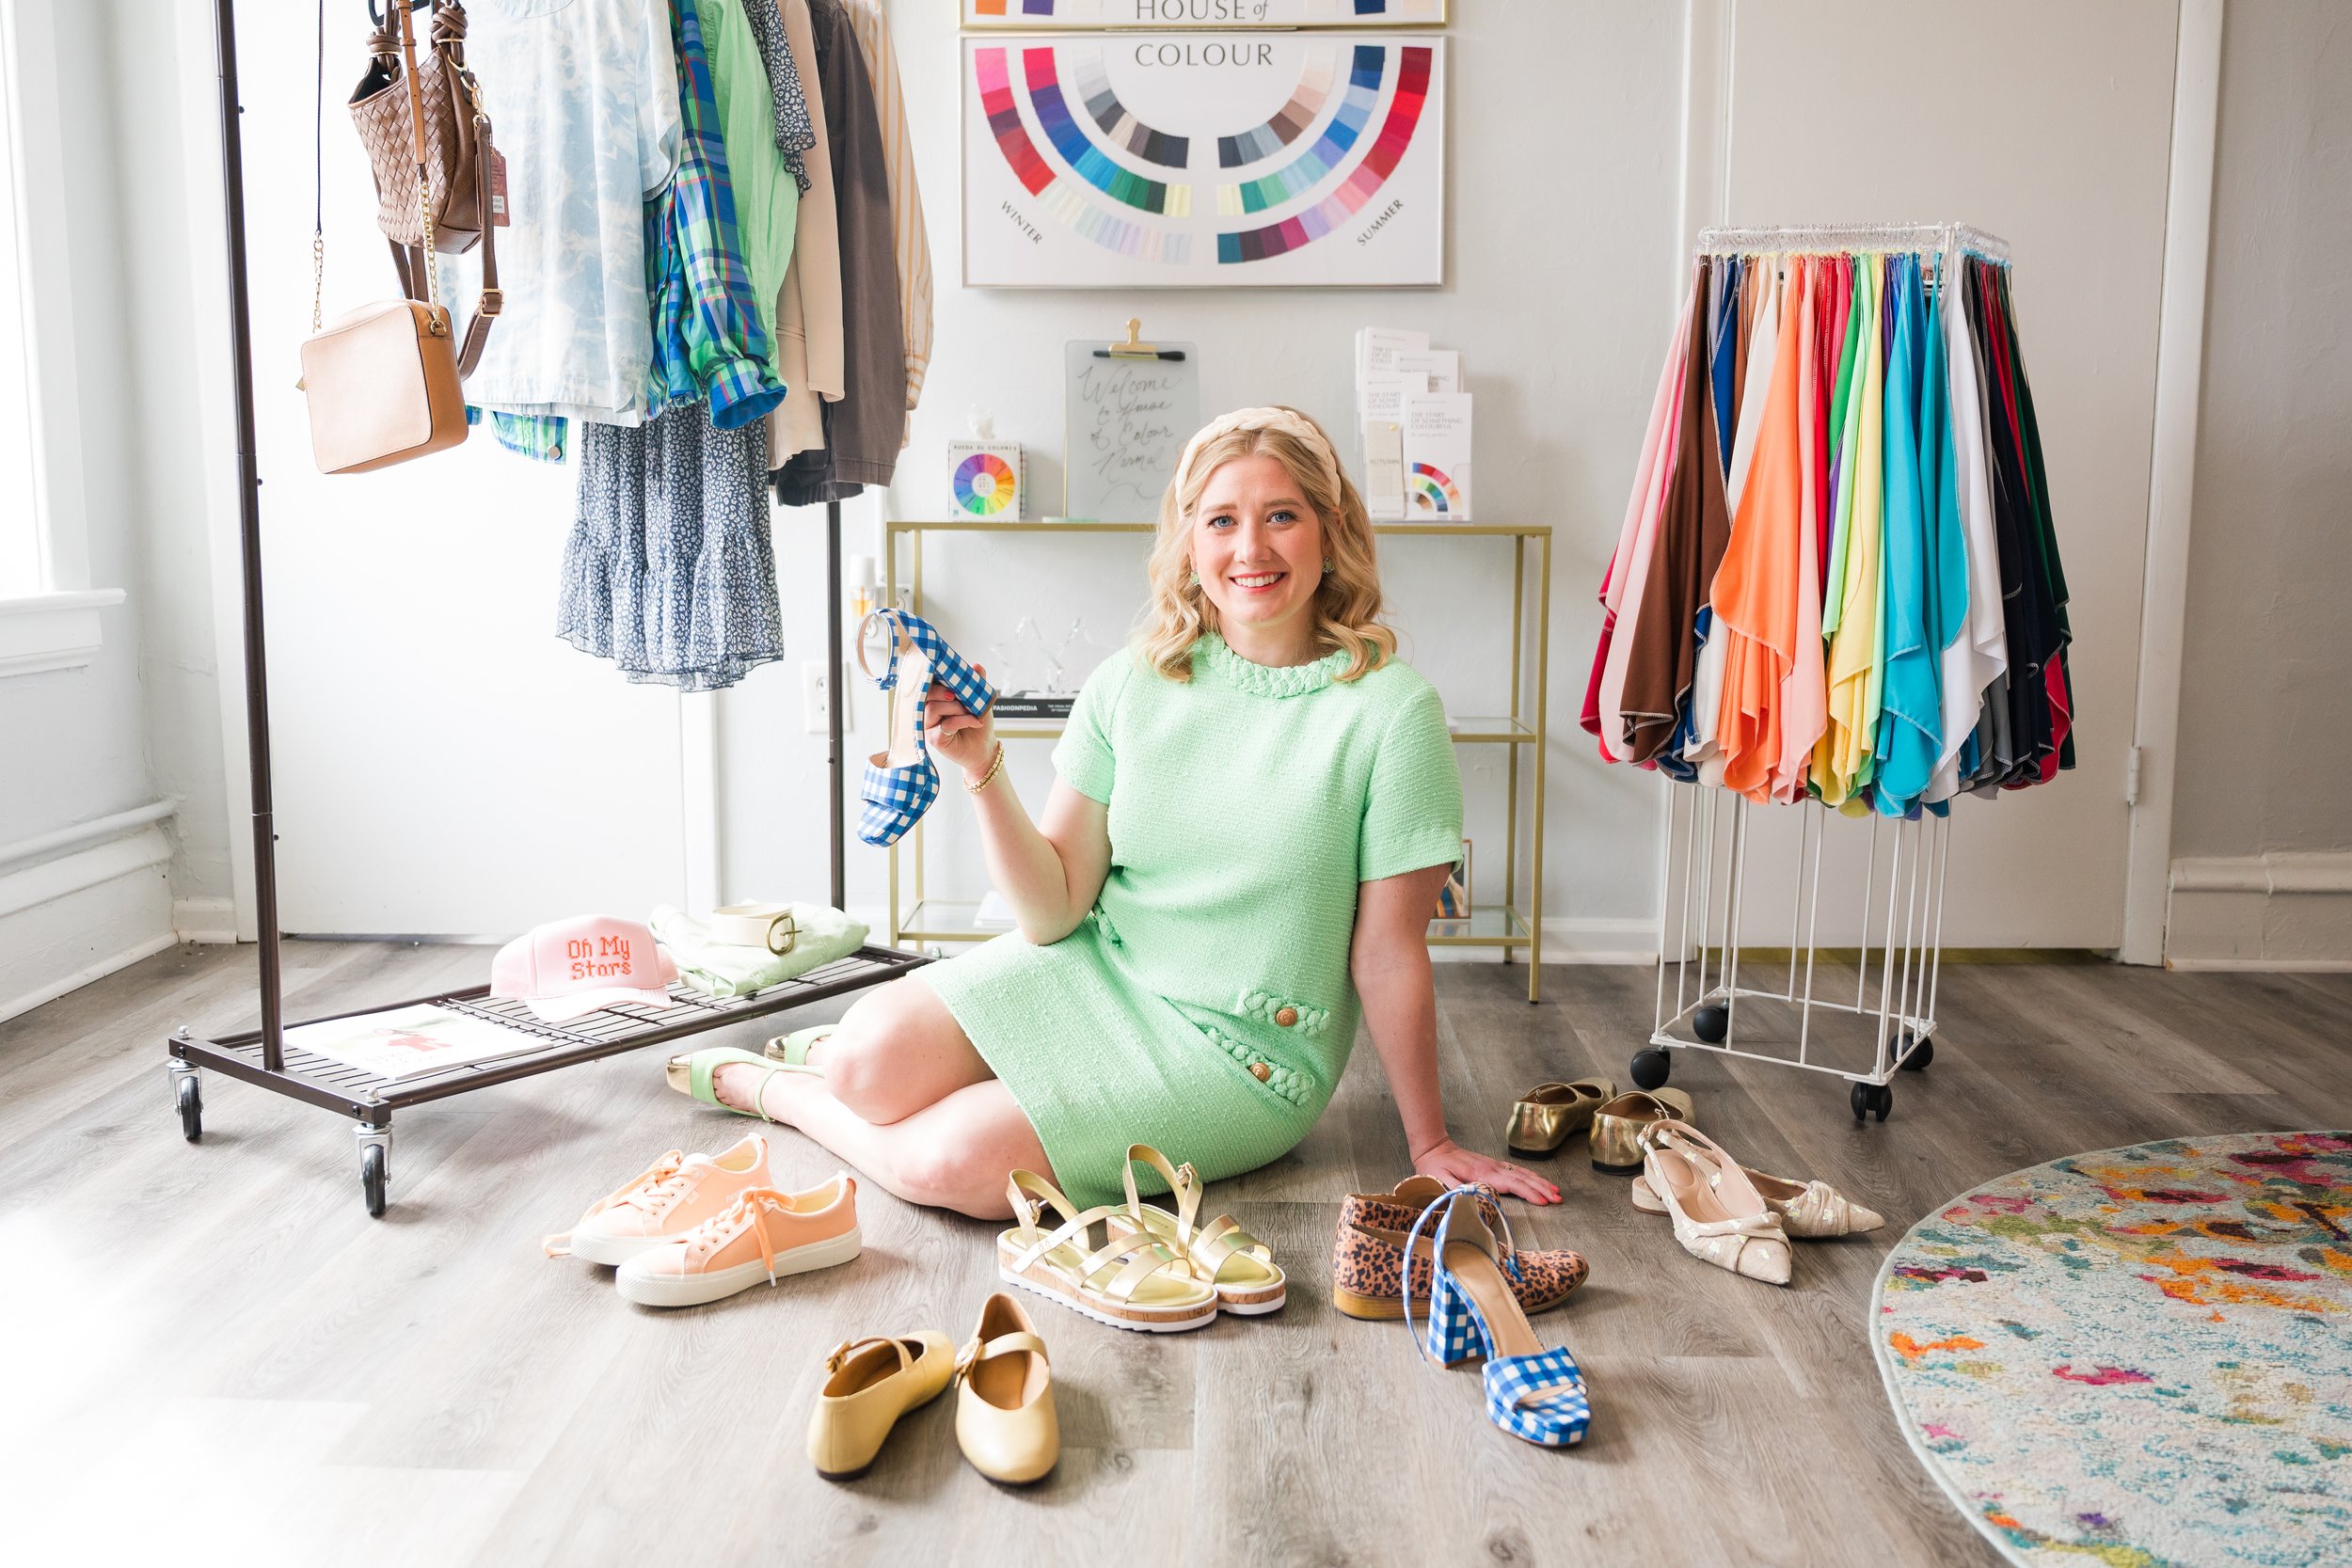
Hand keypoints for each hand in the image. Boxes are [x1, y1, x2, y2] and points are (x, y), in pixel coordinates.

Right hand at [924, 660, 995, 776]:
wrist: (984, 748)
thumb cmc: (977, 725)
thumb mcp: (980, 700)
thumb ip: (976, 683)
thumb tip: (976, 666)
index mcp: (935, 700)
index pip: (928, 684)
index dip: (933, 676)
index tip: (945, 672)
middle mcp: (928, 712)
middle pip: (926, 693)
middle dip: (944, 691)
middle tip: (958, 695)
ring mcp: (929, 726)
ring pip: (933, 708)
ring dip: (956, 707)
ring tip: (970, 712)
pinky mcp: (934, 739)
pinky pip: (946, 724)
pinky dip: (963, 720)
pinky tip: (975, 721)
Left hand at [1411, 1139, 1559, 1204]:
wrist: (1434, 1149)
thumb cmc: (1436, 1167)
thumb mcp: (1440, 1181)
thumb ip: (1457, 1189)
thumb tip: (1477, 1197)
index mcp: (1482, 1174)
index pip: (1511, 1184)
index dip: (1529, 1193)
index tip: (1543, 1201)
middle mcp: (1493, 1168)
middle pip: (1523, 1178)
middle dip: (1542, 1189)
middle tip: (1558, 1199)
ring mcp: (1495, 1165)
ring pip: (1523, 1173)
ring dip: (1540, 1182)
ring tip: (1556, 1192)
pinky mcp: (1494, 1165)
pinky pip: (1517, 1171)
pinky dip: (1531, 1176)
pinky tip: (1539, 1182)